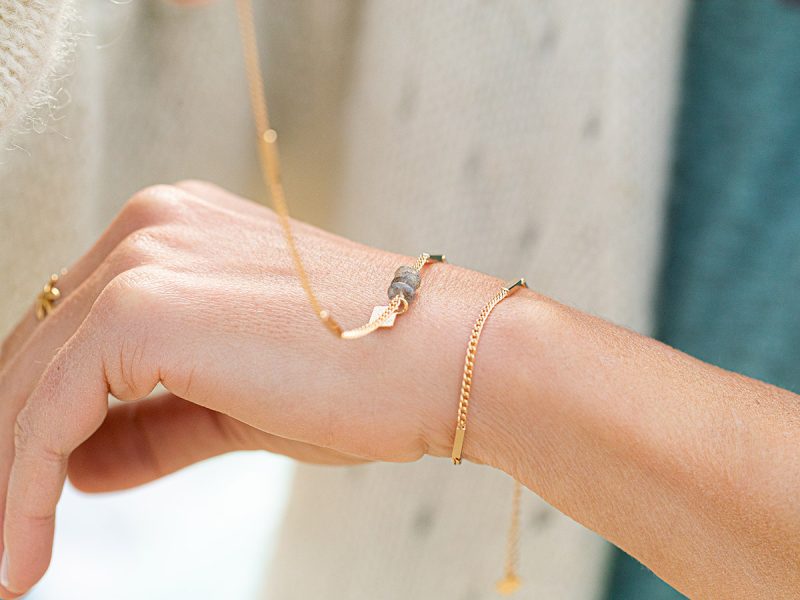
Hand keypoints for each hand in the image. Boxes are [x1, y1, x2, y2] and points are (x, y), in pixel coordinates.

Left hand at [0, 181, 510, 596]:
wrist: (447, 358)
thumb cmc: (365, 375)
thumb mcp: (239, 404)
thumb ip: (152, 424)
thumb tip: (77, 465)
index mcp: (173, 233)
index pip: (69, 332)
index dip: (32, 418)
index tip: (20, 491)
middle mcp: (149, 227)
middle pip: (36, 352)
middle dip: (10, 449)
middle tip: (3, 536)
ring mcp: (144, 257)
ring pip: (28, 382)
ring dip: (8, 476)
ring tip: (7, 557)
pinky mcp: (144, 306)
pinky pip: (47, 409)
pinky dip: (21, 487)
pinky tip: (22, 556)